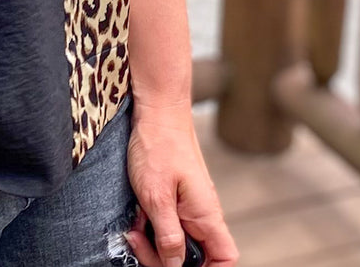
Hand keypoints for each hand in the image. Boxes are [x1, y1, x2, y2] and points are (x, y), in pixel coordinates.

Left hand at [122, 99, 237, 266]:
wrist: (156, 108)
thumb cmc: (158, 144)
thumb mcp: (156, 196)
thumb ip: (168, 236)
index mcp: (206, 215)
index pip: (224, 259)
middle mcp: (202, 212)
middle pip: (194, 255)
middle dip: (165, 258)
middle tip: (140, 243)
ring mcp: (189, 203)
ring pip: (177, 239)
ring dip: (155, 241)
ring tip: (135, 227)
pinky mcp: (175, 195)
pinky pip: (167, 222)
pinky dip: (151, 225)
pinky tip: (137, 214)